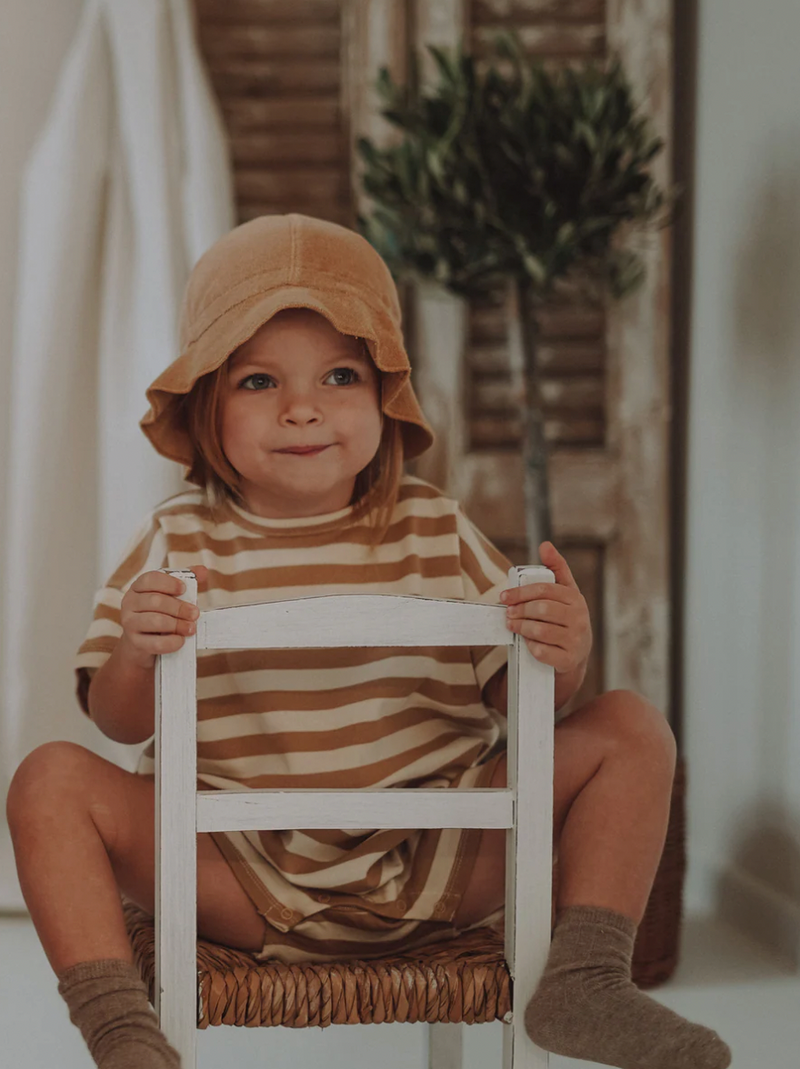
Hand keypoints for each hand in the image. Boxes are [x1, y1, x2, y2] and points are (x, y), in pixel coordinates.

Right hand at [119, 566, 208, 667]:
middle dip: (179, 607)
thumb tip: (203, 571)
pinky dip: (171, 642)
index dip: (168, 583)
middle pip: (155, 601)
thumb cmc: (159, 614)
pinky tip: (180, 640)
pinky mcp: (135, 642)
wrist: (142, 643)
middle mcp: (130, 603)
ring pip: (155, 621)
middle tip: (195, 613)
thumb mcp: (170, 595)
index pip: (150, 579)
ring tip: (191, 628)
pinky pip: (155, 643)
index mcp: (138, 587)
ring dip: (177, 624)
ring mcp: (129, 623)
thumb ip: (186, 580)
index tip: (183, 589)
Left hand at [499, 542, 591, 673]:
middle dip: (520, 610)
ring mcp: (576, 640)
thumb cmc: (565, 618)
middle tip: (507, 613)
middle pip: (542, 609)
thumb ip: (556, 568)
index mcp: (575, 599)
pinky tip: (527, 643)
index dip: (521, 592)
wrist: (575, 655)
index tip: (504, 597)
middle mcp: (580, 618)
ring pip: (540, 630)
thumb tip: (545, 545)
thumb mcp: (565, 593)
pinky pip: (542, 651)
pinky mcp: (568, 660)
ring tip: (512, 625)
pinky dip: (531, 647)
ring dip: (521, 627)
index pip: (545, 589)